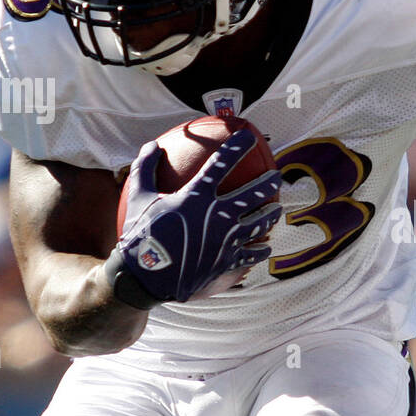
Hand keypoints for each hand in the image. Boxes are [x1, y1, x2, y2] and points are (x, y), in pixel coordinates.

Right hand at [104, 130, 281, 306]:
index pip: (222, 163)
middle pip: (254, 194)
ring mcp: (226, 240)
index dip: (237, 146)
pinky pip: (252, 254)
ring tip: (278, 209)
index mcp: (197, 197)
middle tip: (277, 177)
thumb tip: (152, 144)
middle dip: (269, 182)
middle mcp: (218, 216)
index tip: (249, 136)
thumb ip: (145, 168)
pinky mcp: (228, 262)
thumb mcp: (137, 198)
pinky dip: (260, 249)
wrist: (144, 278)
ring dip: (272, 215)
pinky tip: (265, 247)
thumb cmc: (139, 235)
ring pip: (260, 223)